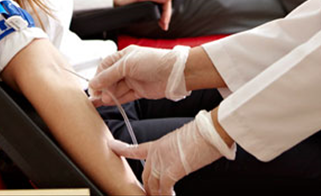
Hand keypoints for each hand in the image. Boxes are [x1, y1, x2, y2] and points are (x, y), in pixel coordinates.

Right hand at [89, 45, 190, 105]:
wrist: (174, 73)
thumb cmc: (154, 62)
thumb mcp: (127, 65)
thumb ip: (109, 75)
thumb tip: (94, 82)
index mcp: (124, 56)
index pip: (105, 66)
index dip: (98, 76)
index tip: (92, 86)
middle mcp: (128, 68)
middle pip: (110, 79)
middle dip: (102, 87)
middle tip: (96, 96)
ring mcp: (134, 80)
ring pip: (116, 89)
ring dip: (109, 95)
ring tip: (103, 100)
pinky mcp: (139, 91)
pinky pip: (124, 96)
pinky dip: (117, 100)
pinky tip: (109, 103)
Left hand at [109, 110, 234, 194]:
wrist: (209, 131)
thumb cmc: (202, 134)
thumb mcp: (184, 141)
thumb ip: (176, 152)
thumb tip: (182, 160)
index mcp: (158, 144)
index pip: (135, 149)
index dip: (122, 149)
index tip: (111, 146)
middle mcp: (157, 154)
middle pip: (145, 176)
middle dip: (148, 189)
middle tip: (152, 195)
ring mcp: (162, 163)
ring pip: (152, 186)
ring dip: (157, 195)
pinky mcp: (170, 171)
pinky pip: (163, 190)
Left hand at [114, 0, 172, 30]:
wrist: (112, 0)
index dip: (167, 11)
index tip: (165, 21)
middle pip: (164, 1)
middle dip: (165, 14)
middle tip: (164, 25)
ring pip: (161, 4)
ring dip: (163, 14)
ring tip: (162, 24)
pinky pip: (156, 5)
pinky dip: (158, 12)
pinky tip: (158, 18)